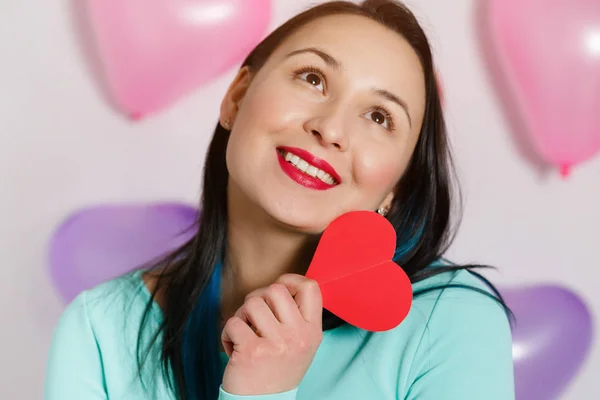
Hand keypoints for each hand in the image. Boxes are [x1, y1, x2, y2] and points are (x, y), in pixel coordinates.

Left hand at [221, 273, 322, 395]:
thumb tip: (283, 284)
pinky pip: (233, 322)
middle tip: (255, 316)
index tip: (279, 288)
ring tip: (244, 333)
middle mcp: (298, 336)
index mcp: (313, 331)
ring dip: (242, 315)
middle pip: (276, 289)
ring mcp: (276, 344)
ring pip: (252, 302)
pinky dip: (228, 333)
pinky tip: (235, 347)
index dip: (291, 280)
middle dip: (259, 298)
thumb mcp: (300, 343)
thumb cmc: (278, 369)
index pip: (311, 288)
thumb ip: (296, 316)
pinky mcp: (253, 352)